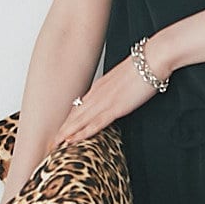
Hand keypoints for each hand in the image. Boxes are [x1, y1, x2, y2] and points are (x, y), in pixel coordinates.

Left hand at [49, 50, 166, 149]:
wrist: (153, 58)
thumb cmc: (144, 66)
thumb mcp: (125, 78)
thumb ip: (117, 88)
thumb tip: (117, 94)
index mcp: (100, 87)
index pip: (79, 107)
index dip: (69, 120)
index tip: (62, 131)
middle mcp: (97, 94)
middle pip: (75, 115)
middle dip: (62, 130)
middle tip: (51, 142)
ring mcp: (104, 101)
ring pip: (79, 121)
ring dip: (66, 133)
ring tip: (55, 145)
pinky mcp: (115, 107)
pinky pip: (94, 124)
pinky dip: (81, 133)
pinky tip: (72, 140)